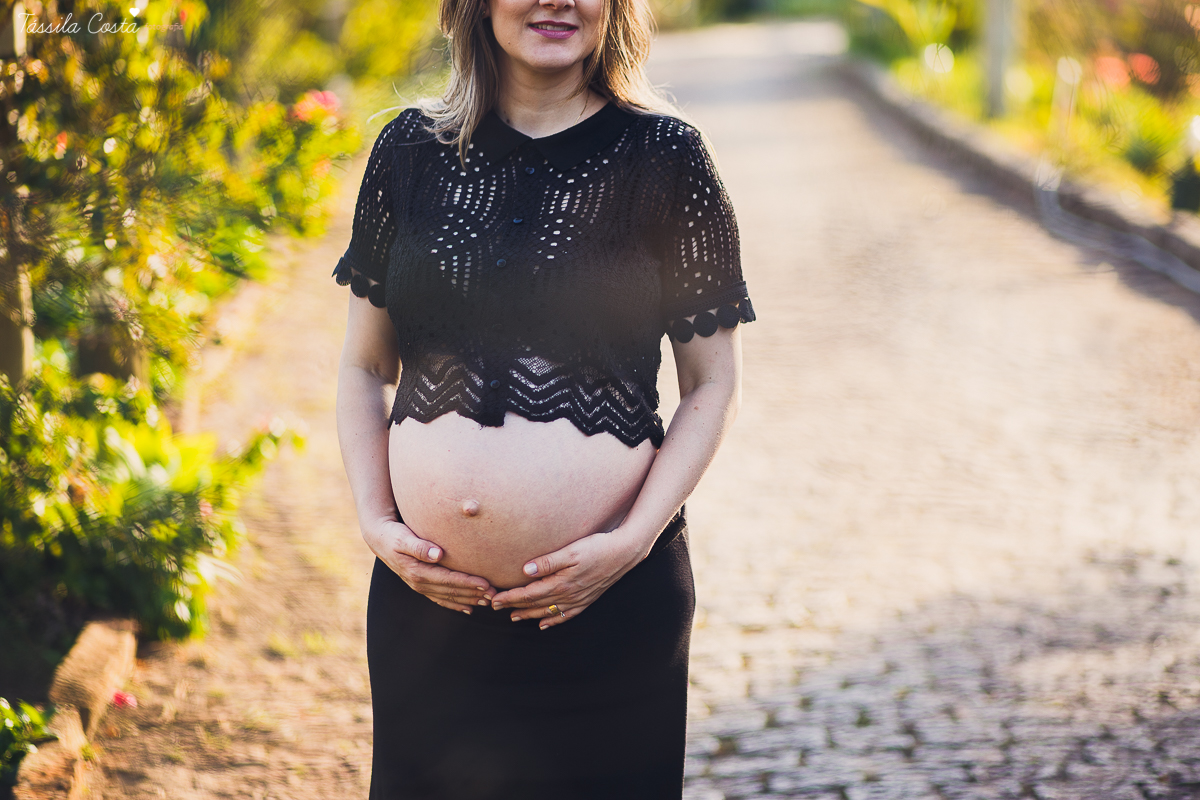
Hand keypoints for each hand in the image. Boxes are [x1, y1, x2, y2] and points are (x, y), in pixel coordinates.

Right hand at [363, 518, 495, 613]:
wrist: (380, 538)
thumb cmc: (394, 535)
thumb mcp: (403, 537)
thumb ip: (419, 546)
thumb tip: (437, 554)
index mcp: (417, 572)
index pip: (448, 580)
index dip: (468, 583)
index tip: (486, 584)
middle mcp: (419, 583)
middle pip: (451, 591)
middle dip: (473, 594)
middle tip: (494, 595)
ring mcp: (420, 587)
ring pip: (448, 597)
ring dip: (468, 600)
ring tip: (487, 602)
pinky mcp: (421, 585)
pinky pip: (441, 599)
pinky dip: (455, 604)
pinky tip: (469, 608)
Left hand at [489, 529, 644, 629]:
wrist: (625, 553)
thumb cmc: (598, 547)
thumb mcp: (571, 551)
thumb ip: (548, 562)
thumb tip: (525, 570)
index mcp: (561, 583)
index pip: (529, 594)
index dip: (511, 597)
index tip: (495, 600)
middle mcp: (568, 595)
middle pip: (536, 604)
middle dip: (515, 606)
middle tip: (496, 608)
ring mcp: (578, 599)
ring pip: (549, 611)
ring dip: (530, 615)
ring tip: (515, 617)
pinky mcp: (587, 599)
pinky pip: (566, 615)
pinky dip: (553, 621)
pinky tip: (544, 624)